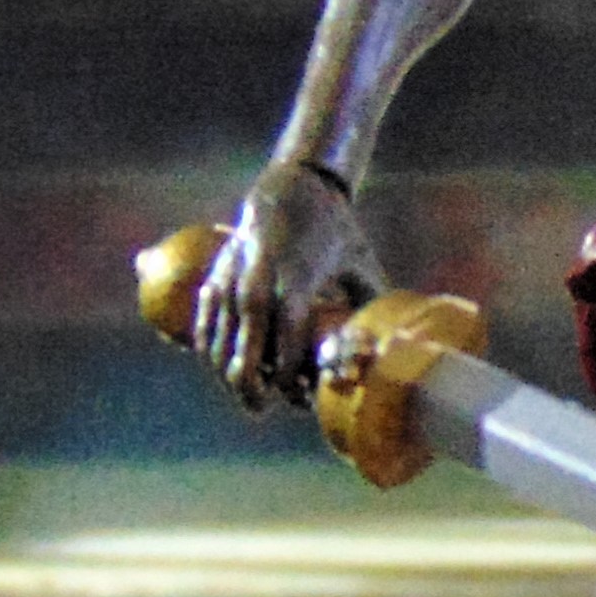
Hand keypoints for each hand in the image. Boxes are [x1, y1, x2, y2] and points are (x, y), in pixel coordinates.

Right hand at [190, 161, 383, 410]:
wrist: (291, 187)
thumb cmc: (334, 229)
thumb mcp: (359, 261)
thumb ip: (369, 301)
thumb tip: (391, 339)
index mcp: (296, 281)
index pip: (286, 344)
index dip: (289, 378)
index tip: (298, 397)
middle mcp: (257, 283)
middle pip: (244, 351)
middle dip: (249, 385)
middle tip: (260, 409)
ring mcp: (232, 280)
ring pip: (218, 342)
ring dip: (226, 374)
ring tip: (244, 395)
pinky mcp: (215, 277)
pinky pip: (204, 324)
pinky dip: (209, 350)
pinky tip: (220, 369)